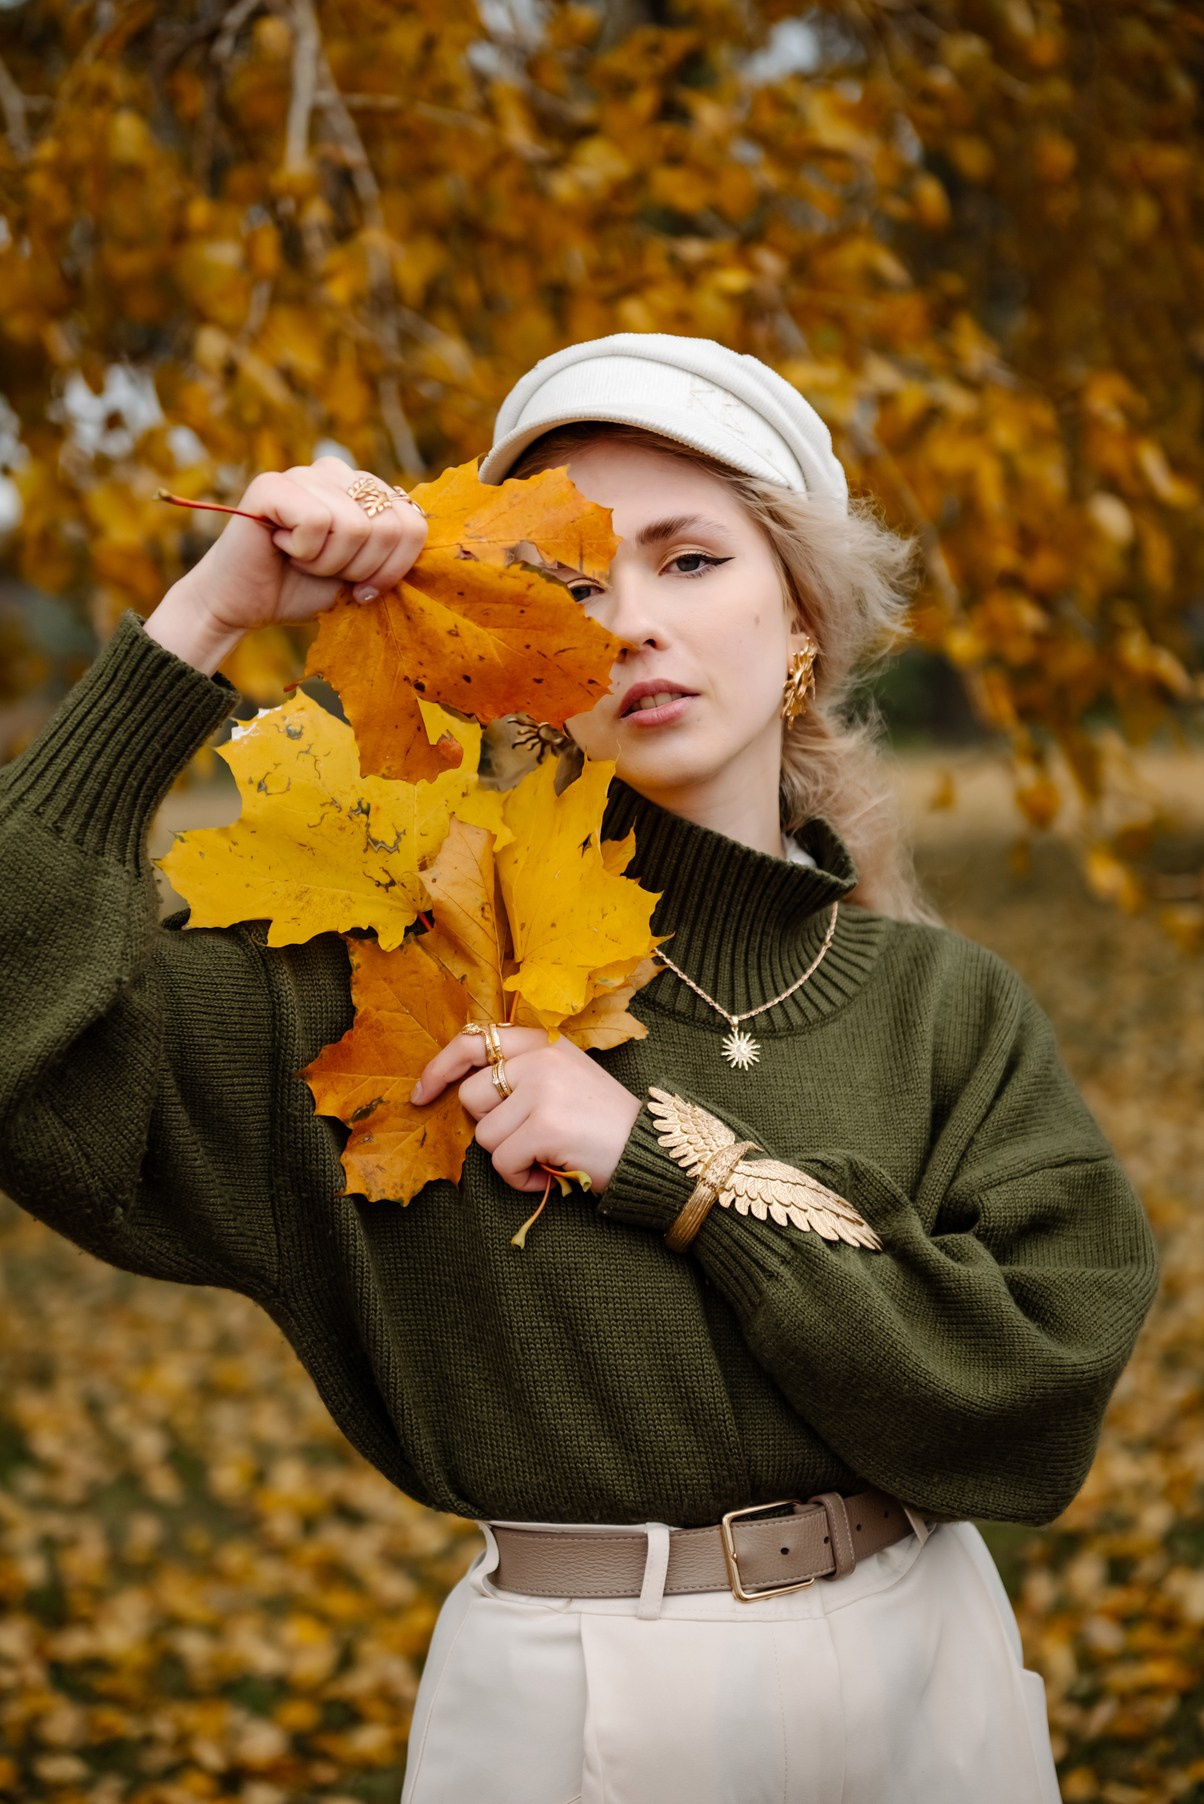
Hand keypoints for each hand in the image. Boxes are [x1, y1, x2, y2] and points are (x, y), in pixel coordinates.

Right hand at [145, 458, 427, 672]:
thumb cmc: (305, 590)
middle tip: (328, 573)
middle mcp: (339, 473)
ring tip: (302, 560)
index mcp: (367, 492)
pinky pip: (317, 522)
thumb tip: (433, 550)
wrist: (246, 605)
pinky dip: (303, 551)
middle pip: (389, 525)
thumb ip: (395, 556)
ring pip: (354, 526)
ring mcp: (306, 473)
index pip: (414, 523)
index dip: (394, 568)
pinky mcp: (273, 484)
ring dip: (329, 563)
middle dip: (362, 568)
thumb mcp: (364, 576)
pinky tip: (282, 547)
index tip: (365, 589)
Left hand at [412, 1026, 641, 1195]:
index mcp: (542, 1042)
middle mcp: (540, 1059)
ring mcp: (541, 1090)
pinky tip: (550, 1173)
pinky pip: (501, 1163)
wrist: (653, 1148)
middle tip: (530, 1137)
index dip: (439, 1068)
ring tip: (547, 1155)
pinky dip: (521, 1179)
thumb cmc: (603, 1120)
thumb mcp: (565, 1075)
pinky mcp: (544, 1125)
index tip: (421, 1094)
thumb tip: (462, 1088)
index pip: (471, 1041)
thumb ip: (522, 1071)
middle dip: (492, 1127)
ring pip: (484, 1136)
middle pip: (471, 1098)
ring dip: (510, 1157)